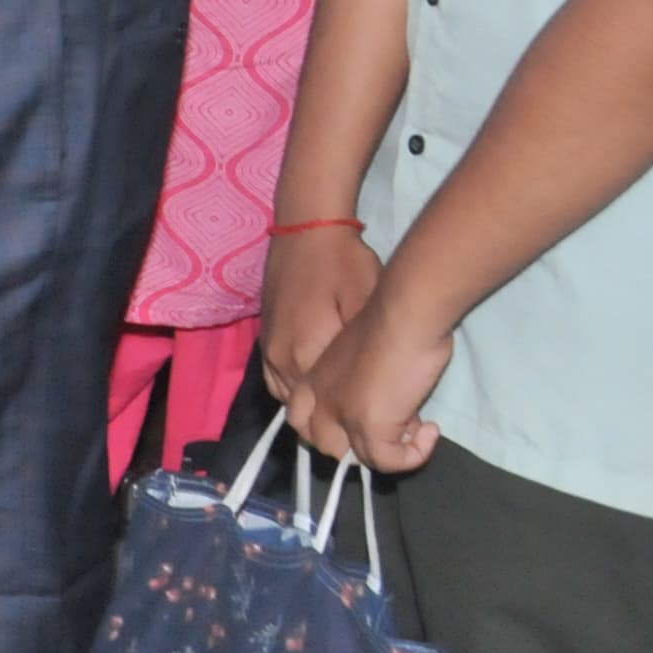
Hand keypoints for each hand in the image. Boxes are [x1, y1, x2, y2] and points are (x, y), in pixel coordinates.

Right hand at [257, 225, 380, 403]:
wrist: (306, 230)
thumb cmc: (343, 264)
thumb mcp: (366, 302)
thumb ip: (364, 348)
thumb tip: (375, 384)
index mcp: (307, 355)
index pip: (327, 409)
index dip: (358, 420)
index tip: (387, 422)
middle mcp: (282, 359)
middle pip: (306, 409)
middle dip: (335, 418)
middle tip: (372, 418)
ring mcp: (270, 350)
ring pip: (288, 398)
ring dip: (314, 407)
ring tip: (347, 407)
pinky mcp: (266, 339)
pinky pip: (277, 381)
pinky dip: (298, 391)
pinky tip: (320, 385)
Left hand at [285, 280, 453, 473]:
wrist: (405, 313)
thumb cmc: (393, 320)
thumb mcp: (368, 357)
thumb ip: (366, 384)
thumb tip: (393, 410)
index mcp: (315, 378)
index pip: (300, 420)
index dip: (329, 430)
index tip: (363, 424)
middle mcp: (322, 400)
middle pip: (323, 445)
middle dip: (357, 447)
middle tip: (395, 429)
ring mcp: (343, 415)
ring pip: (353, 459)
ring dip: (387, 452)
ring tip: (415, 428)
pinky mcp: (369, 427)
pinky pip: (388, 463)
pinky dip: (414, 455)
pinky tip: (430, 431)